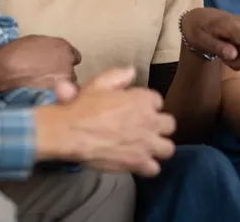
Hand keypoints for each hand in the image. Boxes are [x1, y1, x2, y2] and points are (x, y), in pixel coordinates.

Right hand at [0, 35, 80, 103]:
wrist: (3, 72)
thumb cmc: (13, 55)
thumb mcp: (34, 43)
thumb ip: (49, 50)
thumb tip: (52, 58)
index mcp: (62, 46)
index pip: (74, 56)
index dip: (63, 63)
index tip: (55, 67)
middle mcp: (68, 61)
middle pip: (71, 71)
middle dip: (61, 75)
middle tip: (45, 79)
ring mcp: (66, 78)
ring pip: (69, 85)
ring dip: (60, 88)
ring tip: (41, 89)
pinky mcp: (60, 93)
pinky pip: (66, 98)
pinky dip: (58, 99)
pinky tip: (46, 98)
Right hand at [35, 68, 176, 176]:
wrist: (71, 132)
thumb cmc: (84, 106)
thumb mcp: (99, 83)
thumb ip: (119, 76)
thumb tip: (132, 71)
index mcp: (143, 100)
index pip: (158, 101)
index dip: (147, 105)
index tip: (137, 109)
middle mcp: (150, 121)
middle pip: (169, 124)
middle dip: (159, 126)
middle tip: (145, 128)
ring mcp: (146, 144)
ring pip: (168, 148)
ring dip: (158, 147)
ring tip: (145, 146)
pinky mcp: (138, 162)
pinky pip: (155, 169)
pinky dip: (147, 166)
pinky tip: (137, 161)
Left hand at [181, 8, 239, 69]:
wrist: (200, 19)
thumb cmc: (199, 30)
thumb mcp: (202, 40)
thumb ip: (218, 47)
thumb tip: (234, 55)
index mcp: (231, 25)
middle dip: (238, 61)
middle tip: (222, 58)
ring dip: (239, 59)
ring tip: (225, 51)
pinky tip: (231, 49)